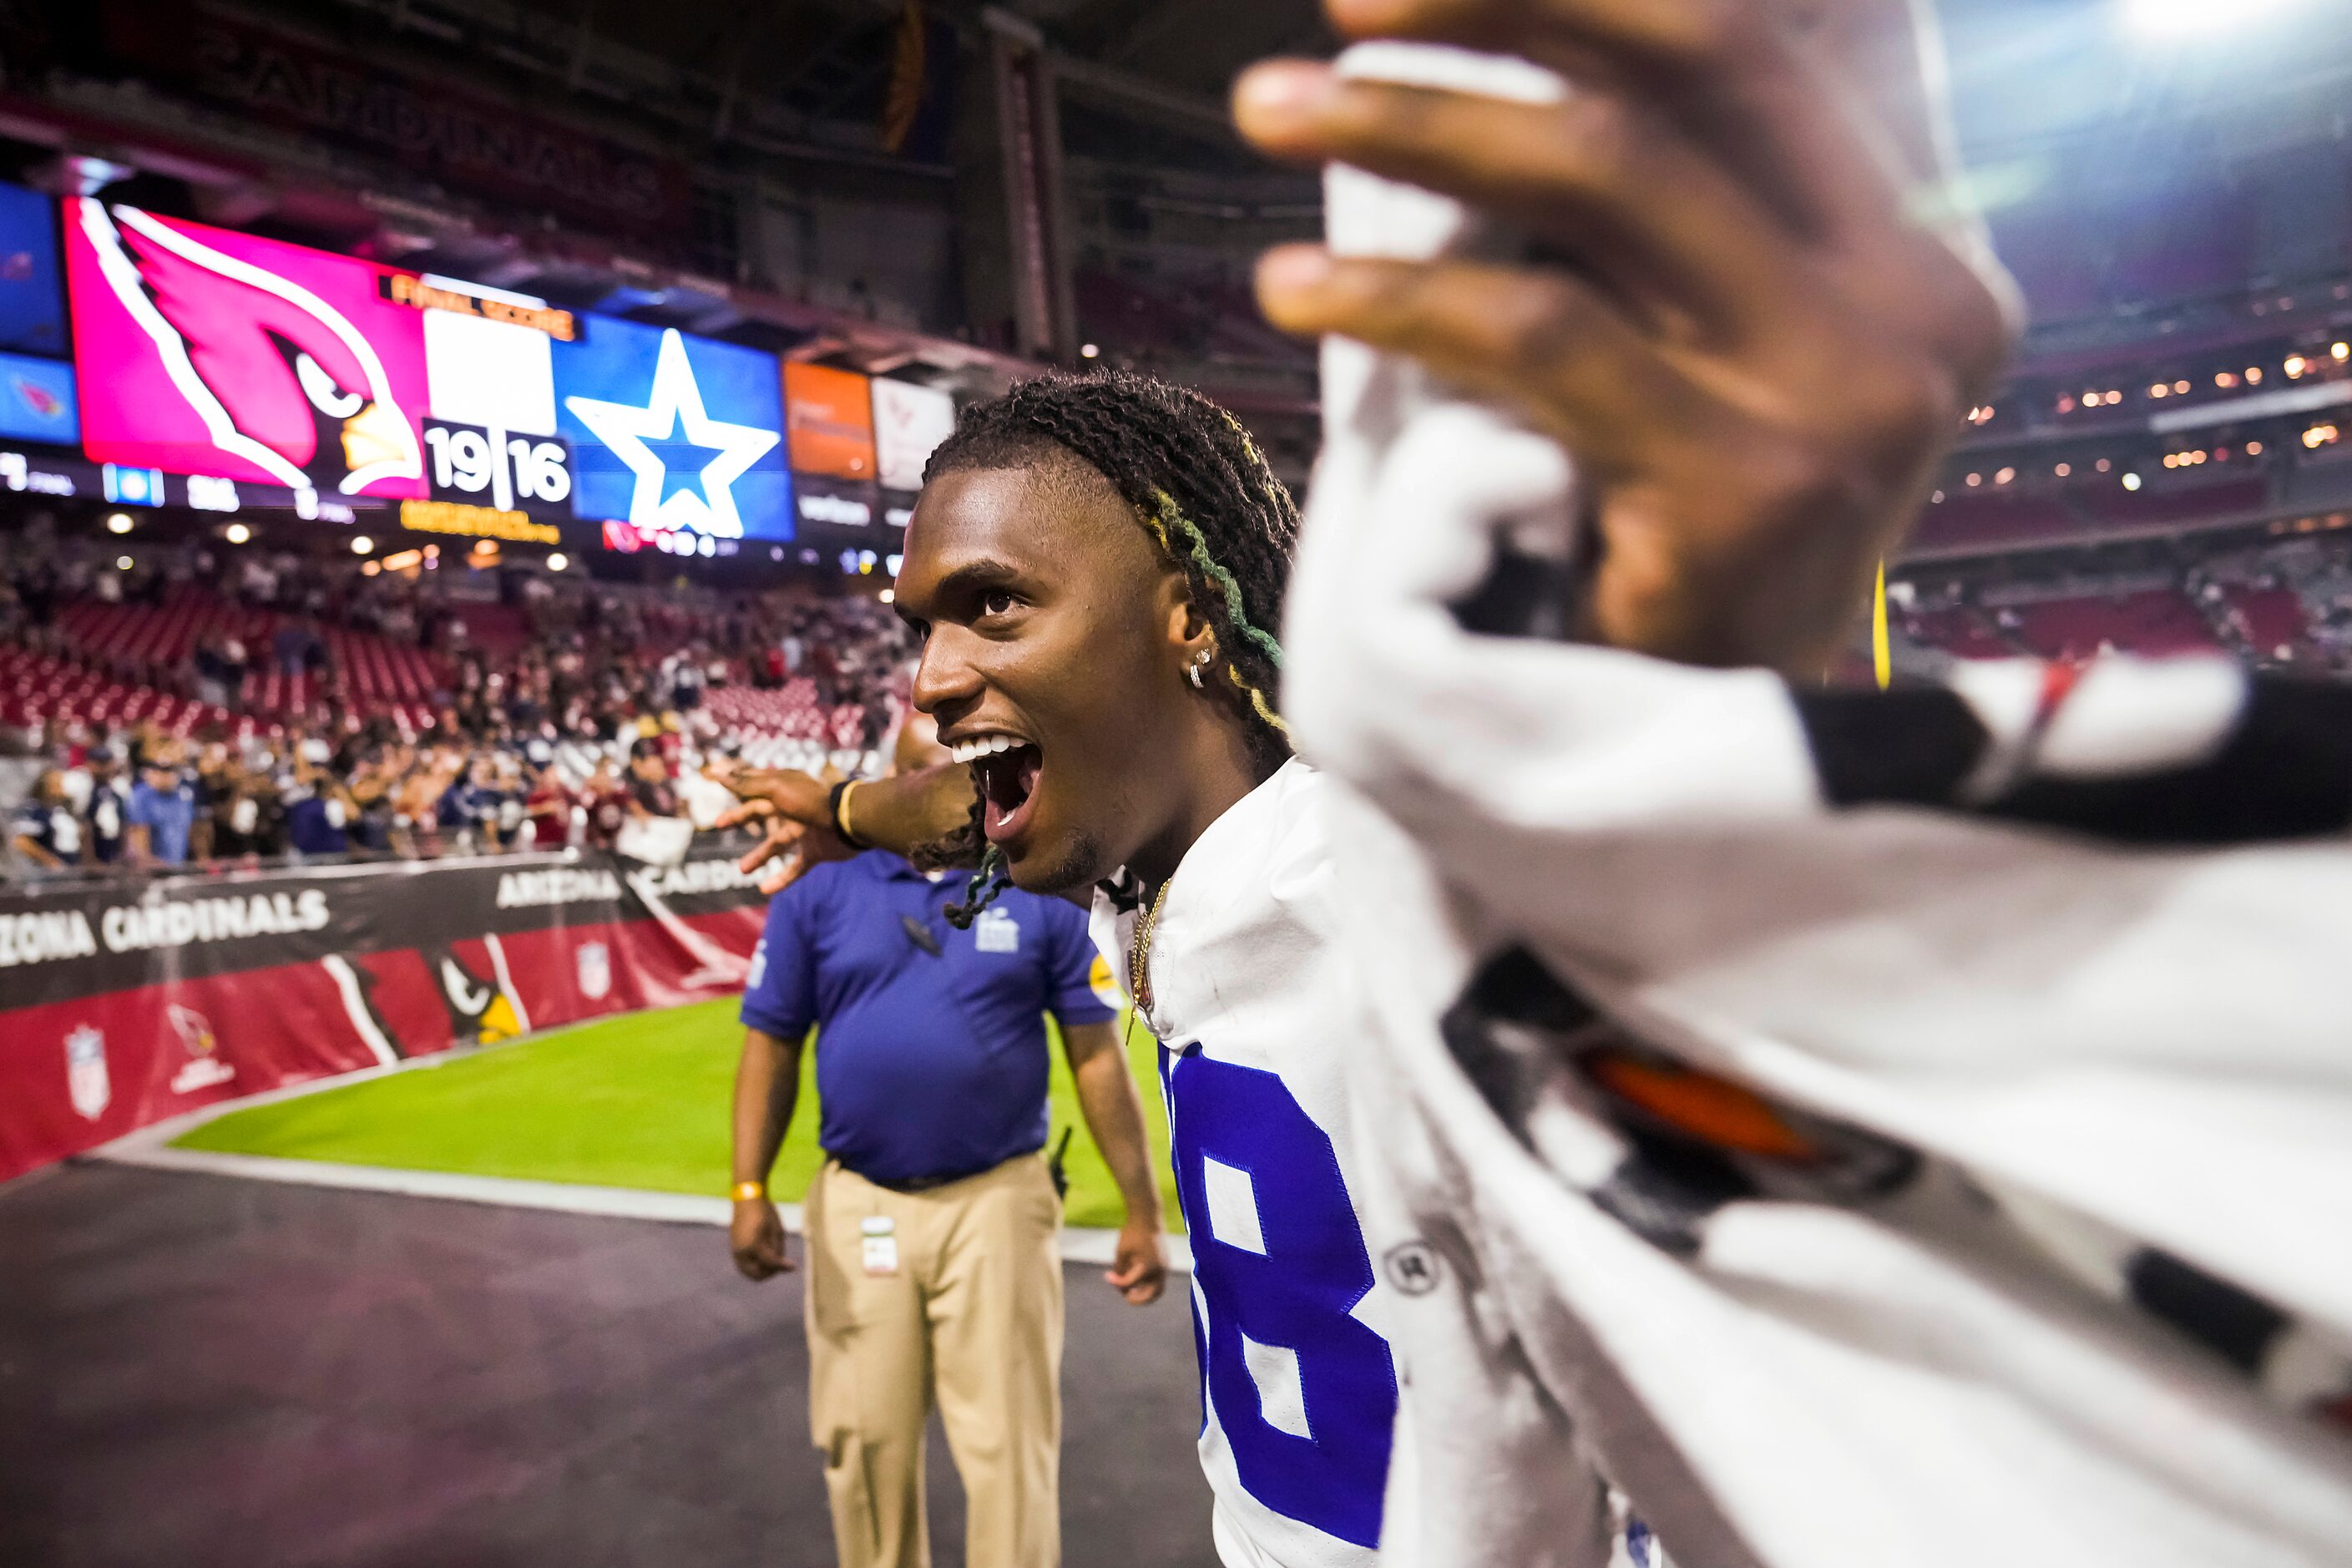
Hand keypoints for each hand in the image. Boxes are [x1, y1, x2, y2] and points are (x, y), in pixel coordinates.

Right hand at [714, 768, 851, 886]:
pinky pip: (797, 868)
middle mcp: (794, 809)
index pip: (755, 785)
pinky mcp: (816, 852)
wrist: (850, 821)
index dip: (736, 784)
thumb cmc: (811, 801)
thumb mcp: (774, 789)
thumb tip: (718, 773)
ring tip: (742, 870)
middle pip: (761, 812)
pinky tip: (765, 889)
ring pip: (777, 845)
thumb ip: (746, 784)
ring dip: (759, 856)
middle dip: (739, 817)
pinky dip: (782, 879)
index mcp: (785, 789)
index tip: (715, 780)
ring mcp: (805, 831)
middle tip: (718, 824)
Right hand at [729, 1197, 793, 1280]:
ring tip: (773, 1257)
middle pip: (756, 1275)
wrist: (747, 1199)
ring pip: (748, 1272)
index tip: (793, 1266)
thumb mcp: (776, 1231)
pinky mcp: (734, 1249)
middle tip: (781, 1264)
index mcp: (753, 1245)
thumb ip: (779, 1251)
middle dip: (770, 1272)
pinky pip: (744, 1265)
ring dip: (761, 1270)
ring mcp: (735, 1251)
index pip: (770, 1263)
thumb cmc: (765, 1212)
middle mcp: (741, 1252)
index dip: (782, 1266)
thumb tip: (788, 1268)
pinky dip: (754, 1265)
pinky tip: (764, 1256)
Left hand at [1105, 1219, 1167, 1304]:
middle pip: (1152, 1295)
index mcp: (1146, 1266)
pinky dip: (1148, 1284)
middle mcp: (1159, 1269)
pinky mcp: (1165, 1262)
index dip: (1116, 1282)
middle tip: (1126, 1297)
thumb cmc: (1132, 1232)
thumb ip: (1120, 1270)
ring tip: (1131, 1289)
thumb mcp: (1121, 1252)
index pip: (1129, 1284)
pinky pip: (1158, 1279)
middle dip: (1139, 1299)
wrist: (1148, 1216)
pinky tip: (1136, 1278)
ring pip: (1158, 1289)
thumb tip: (1118, 1285)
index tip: (1107, 1275)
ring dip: (1145, 1293)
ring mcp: (1164, 1266)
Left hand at [1234, 0, 2016, 671]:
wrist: (1707, 790)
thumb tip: (1473, 74)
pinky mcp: (1754, 484)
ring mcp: (1853, 398)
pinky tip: (1294, 281)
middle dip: (1497, 15)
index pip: (1754, 55)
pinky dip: (1398, 287)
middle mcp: (1917, 312)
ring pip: (1606, 173)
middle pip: (1694, 75)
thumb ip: (1641, 237)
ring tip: (1269, 107)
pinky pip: (1539, 331)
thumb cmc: (1657, 575)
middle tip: (1339, 2)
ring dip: (1412, 118)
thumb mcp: (1684, 372)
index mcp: (1913, 264)